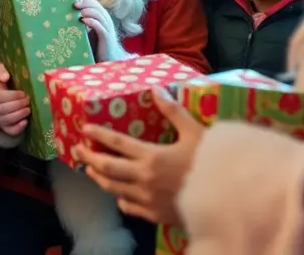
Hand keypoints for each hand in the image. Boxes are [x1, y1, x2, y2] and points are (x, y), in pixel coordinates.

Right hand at [0, 63, 29, 134]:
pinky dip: (18, 128)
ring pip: (8, 120)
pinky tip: (25, 121)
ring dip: (20, 115)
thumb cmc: (2, 79)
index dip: (13, 96)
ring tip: (28, 108)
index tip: (23, 93)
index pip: (0, 98)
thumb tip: (5, 77)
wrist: (2, 90)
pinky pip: (10, 131)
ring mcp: (0, 119)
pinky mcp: (6, 127)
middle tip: (28, 100)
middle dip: (19, 105)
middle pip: (4, 110)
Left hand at [73, 88, 203, 225]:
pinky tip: (118, 197)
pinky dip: (120, 200)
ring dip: (99, 178)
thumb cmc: (211, 164)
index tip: (84, 128)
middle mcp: (143, 178)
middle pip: (107, 168)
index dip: (99, 135)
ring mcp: (146, 199)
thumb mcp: (195, 133)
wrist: (225, 200)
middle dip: (89, 157)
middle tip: (77, 150)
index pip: (117, 144)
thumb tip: (155, 89)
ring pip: (113, 189)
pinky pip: (129, 207)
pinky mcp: (153, 215)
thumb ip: (173, 111)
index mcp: (151, 156)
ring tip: (90, 171)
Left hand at [75, 0, 119, 60]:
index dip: (84, 0)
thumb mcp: (85, 32)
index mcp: (100, 17)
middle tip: (75, 3)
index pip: (93, 3)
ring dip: (89, 11)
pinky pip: (100, 27)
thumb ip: (78, 24)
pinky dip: (92, 22)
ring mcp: (107, 28)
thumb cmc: (94, 46)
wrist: (106, 60)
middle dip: (86, 3)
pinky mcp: (106, 37)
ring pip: (100, 15)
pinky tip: (83, 21)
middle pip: (97, 6)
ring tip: (79, 11)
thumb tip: (62, 17)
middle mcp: (105, 20)